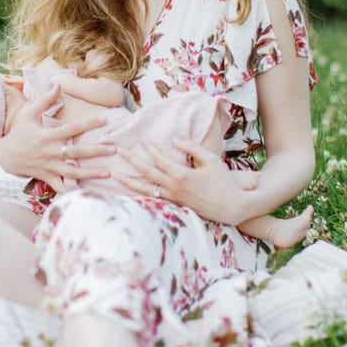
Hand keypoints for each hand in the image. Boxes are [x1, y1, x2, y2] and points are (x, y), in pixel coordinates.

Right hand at [0, 82, 115, 191]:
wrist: (5, 156)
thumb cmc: (19, 133)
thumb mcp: (29, 114)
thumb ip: (45, 100)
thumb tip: (57, 83)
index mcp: (47, 136)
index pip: (71, 129)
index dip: (88, 124)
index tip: (105, 120)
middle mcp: (49, 152)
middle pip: (76, 153)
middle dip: (96, 151)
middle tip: (114, 149)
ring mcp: (49, 167)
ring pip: (72, 173)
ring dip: (90, 173)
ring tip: (108, 172)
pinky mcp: (47, 178)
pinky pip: (61, 187)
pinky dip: (73, 191)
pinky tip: (89, 193)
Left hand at [114, 138, 250, 225]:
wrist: (232, 207)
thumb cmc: (224, 182)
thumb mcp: (211, 159)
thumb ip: (192, 148)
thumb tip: (174, 140)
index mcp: (182, 175)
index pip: (159, 159)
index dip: (149, 147)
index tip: (142, 138)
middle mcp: (174, 188)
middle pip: (146, 173)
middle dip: (131, 160)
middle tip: (118, 150)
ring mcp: (173, 199)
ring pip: (145, 190)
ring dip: (128, 181)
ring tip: (114, 174)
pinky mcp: (175, 205)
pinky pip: (153, 198)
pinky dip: (140, 193)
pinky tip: (132, 188)